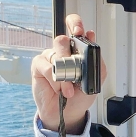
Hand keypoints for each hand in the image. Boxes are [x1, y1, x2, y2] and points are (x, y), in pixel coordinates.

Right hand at [32, 13, 106, 132]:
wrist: (67, 113)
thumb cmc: (80, 95)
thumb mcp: (96, 78)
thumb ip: (96, 59)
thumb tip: (91, 38)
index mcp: (77, 49)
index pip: (73, 26)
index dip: (75, 24)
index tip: (79, 32)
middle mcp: (63, 51)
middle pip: (63, 39)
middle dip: (69, 56)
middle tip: (75, 70)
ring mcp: (50, 57)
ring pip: (55, 54)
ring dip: (64, 74)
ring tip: (68, 89)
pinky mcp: (39, 66)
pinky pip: (46, 66)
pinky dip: (54, 79)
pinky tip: (59, 89)